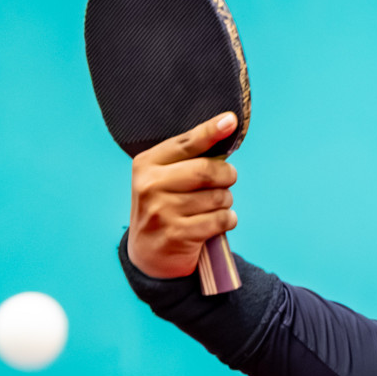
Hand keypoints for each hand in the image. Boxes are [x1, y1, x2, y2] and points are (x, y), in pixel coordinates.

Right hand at [126, 112, 239, 278]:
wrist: (147, 254)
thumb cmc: (165, 208)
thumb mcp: (164, 179)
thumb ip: (188, 159)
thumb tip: (226, 129)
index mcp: (146, 164)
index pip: (186, 143)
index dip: (211, 131)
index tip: (230, 121)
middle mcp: (150, 185)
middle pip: (207, 170)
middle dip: (227, 175)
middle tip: (227, 180)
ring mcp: (162, 211)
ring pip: (218, 197)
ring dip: (226, 201)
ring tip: (212, 207)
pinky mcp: (177, 234)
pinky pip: (221, 219)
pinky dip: (227, 220)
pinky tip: (218, 223)